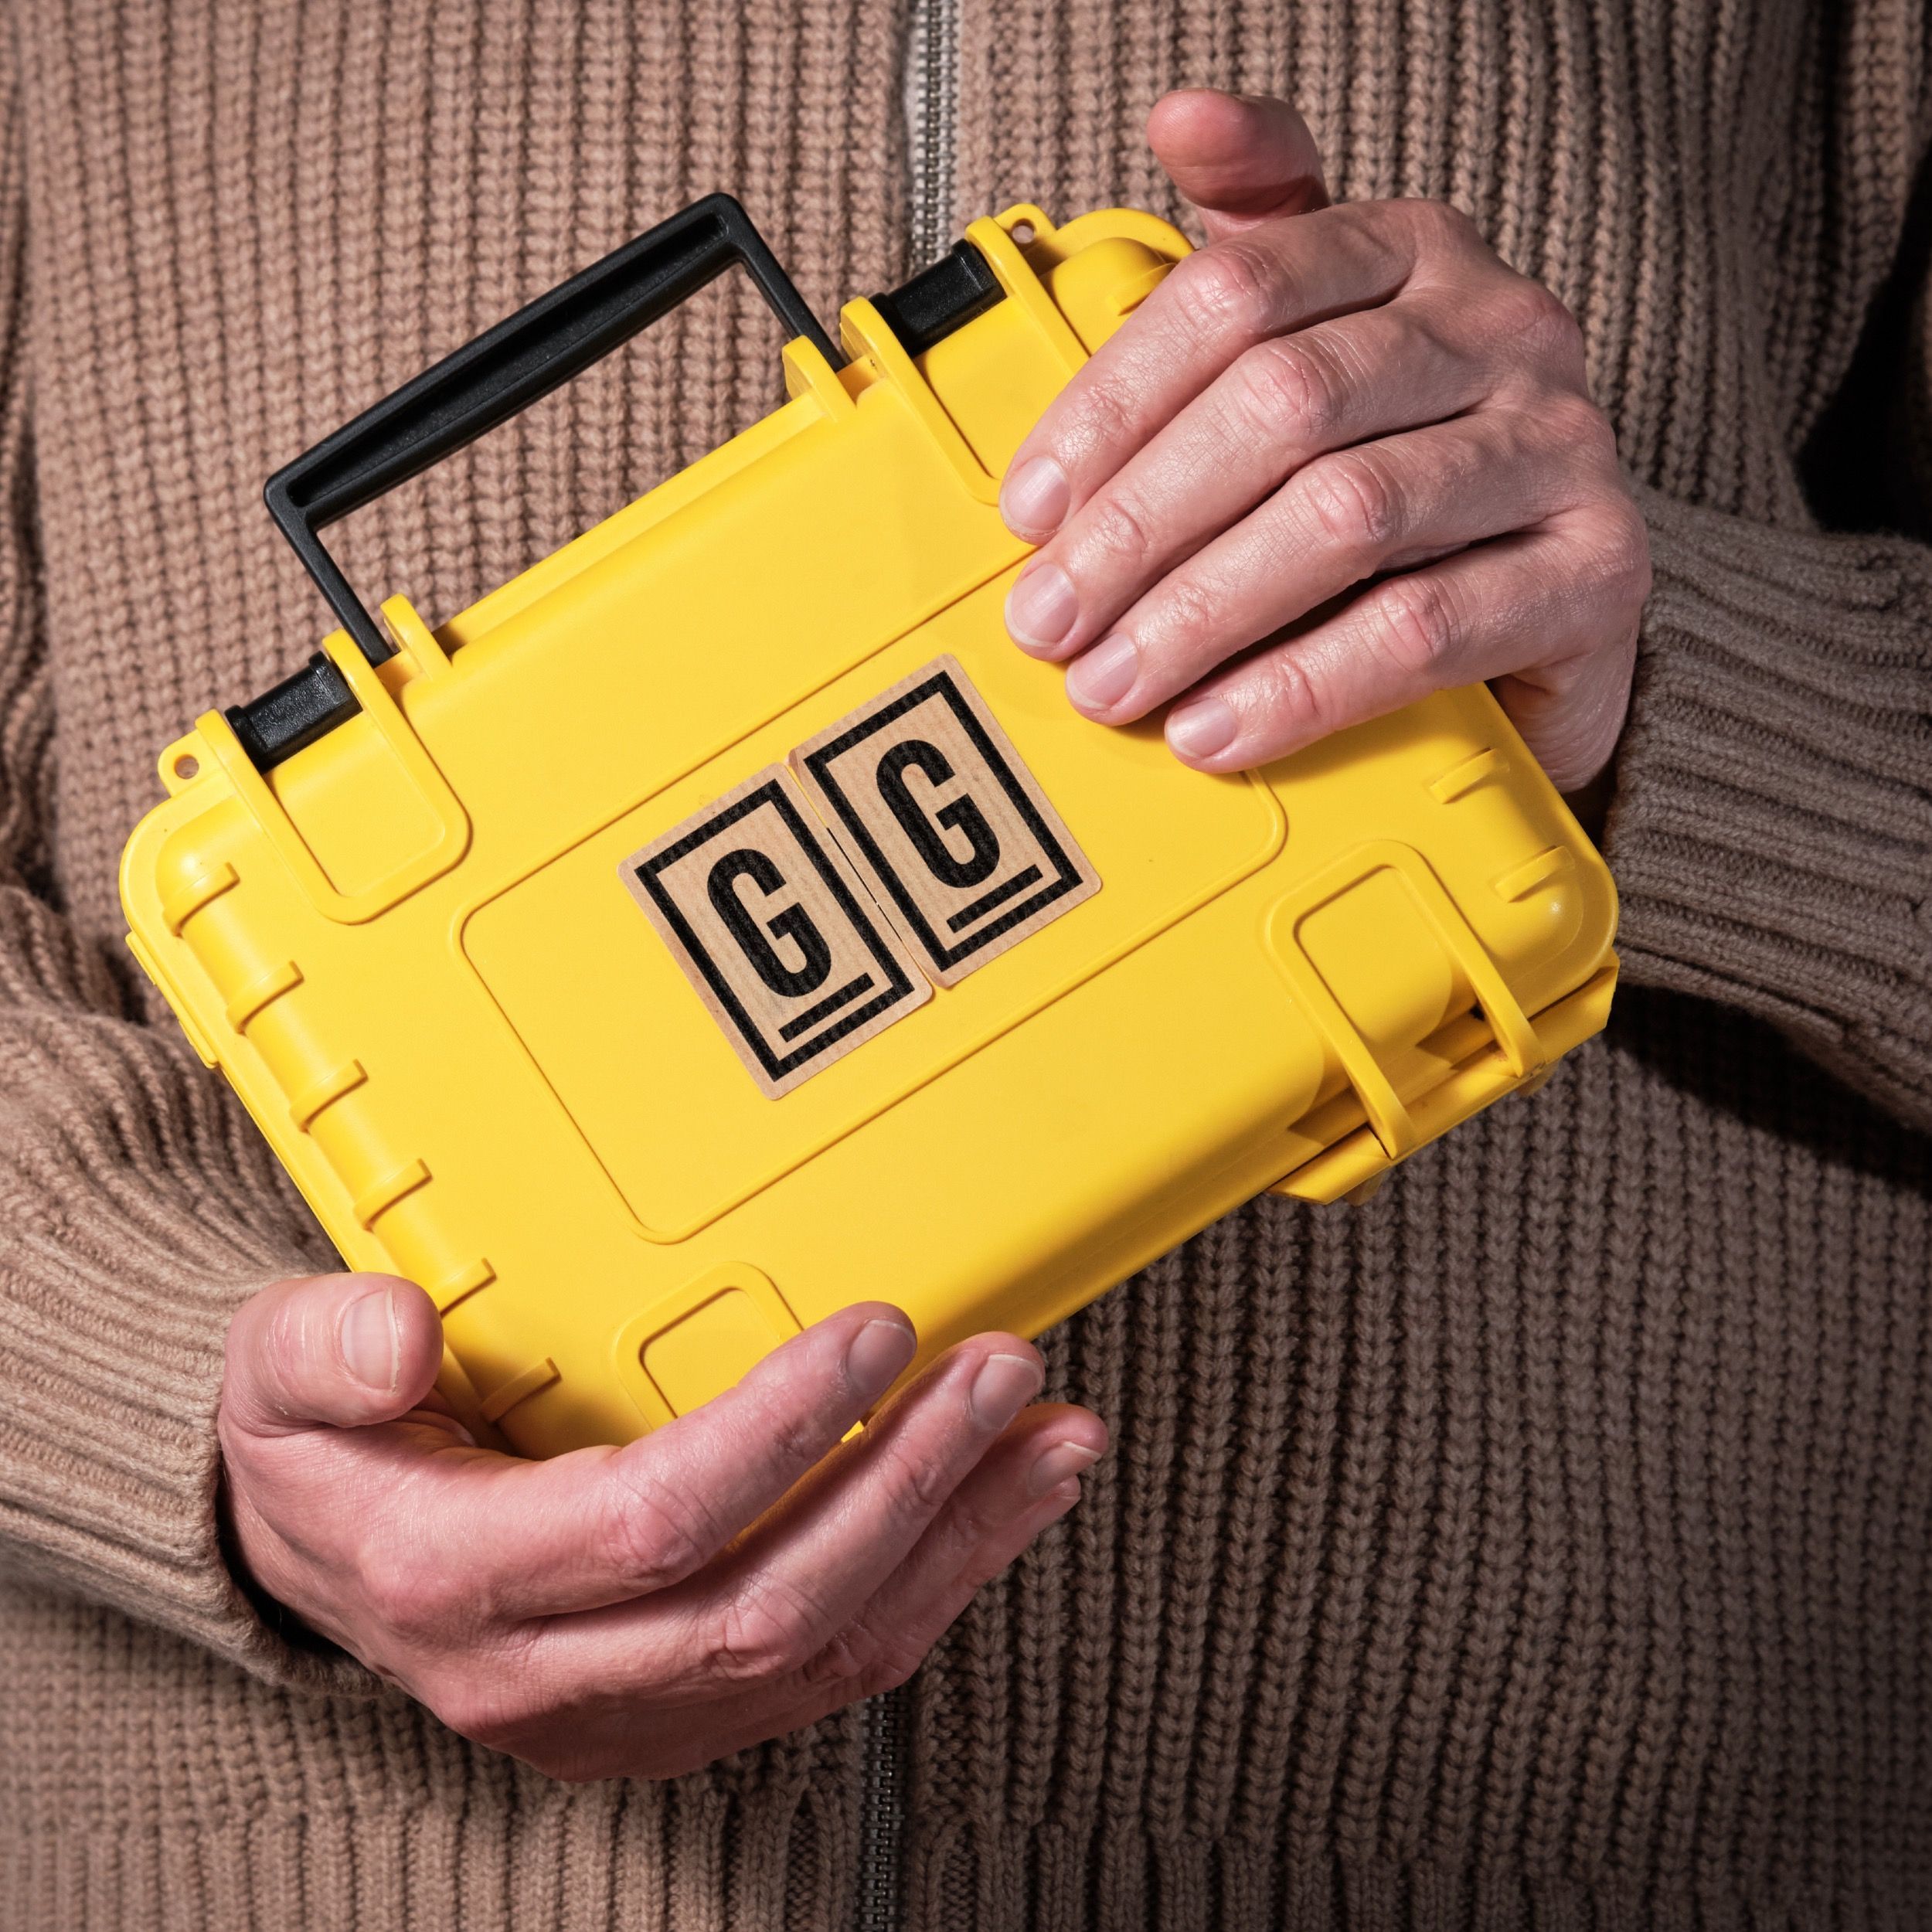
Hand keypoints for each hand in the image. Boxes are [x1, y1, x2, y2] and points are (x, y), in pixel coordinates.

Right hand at [220, 1273, 1103, 1779]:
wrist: (320, 1558)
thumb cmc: (320, 1449)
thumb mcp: (276, 1373)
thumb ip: (325, 1346)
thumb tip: (401, 1335)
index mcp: (456, 1579)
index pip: (656, 1520)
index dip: (782, 1430)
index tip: (877, 1333)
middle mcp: (546, 1674)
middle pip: (769, 1602)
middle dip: (909, 1485)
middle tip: (1000, 1370)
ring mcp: (620, 1710)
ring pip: (822, 1652)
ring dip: (957, 1543)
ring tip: (1051, 1442)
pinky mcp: (675, 1711)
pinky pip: (828, 1667)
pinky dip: (932, 1583)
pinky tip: (996, 1505)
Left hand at [1001, 89, 1648, 793]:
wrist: (1552, 600)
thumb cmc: (1405, 466)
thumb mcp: (1319, 343)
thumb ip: (1245, 245)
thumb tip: (1179, 114)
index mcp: (1412, 251)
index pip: (1235, 293)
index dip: (1112, 403)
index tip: (1029, 508)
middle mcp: (1500, 328)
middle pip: (1281, 406)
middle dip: (1140, 527)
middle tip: (1051, 622)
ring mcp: (1559, 447)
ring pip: (1345, 517)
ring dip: (1203, 613)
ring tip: (1114, 684)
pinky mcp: (1594, 572)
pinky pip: (1422, 630)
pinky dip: (1301, 687)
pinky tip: (1217, 730)